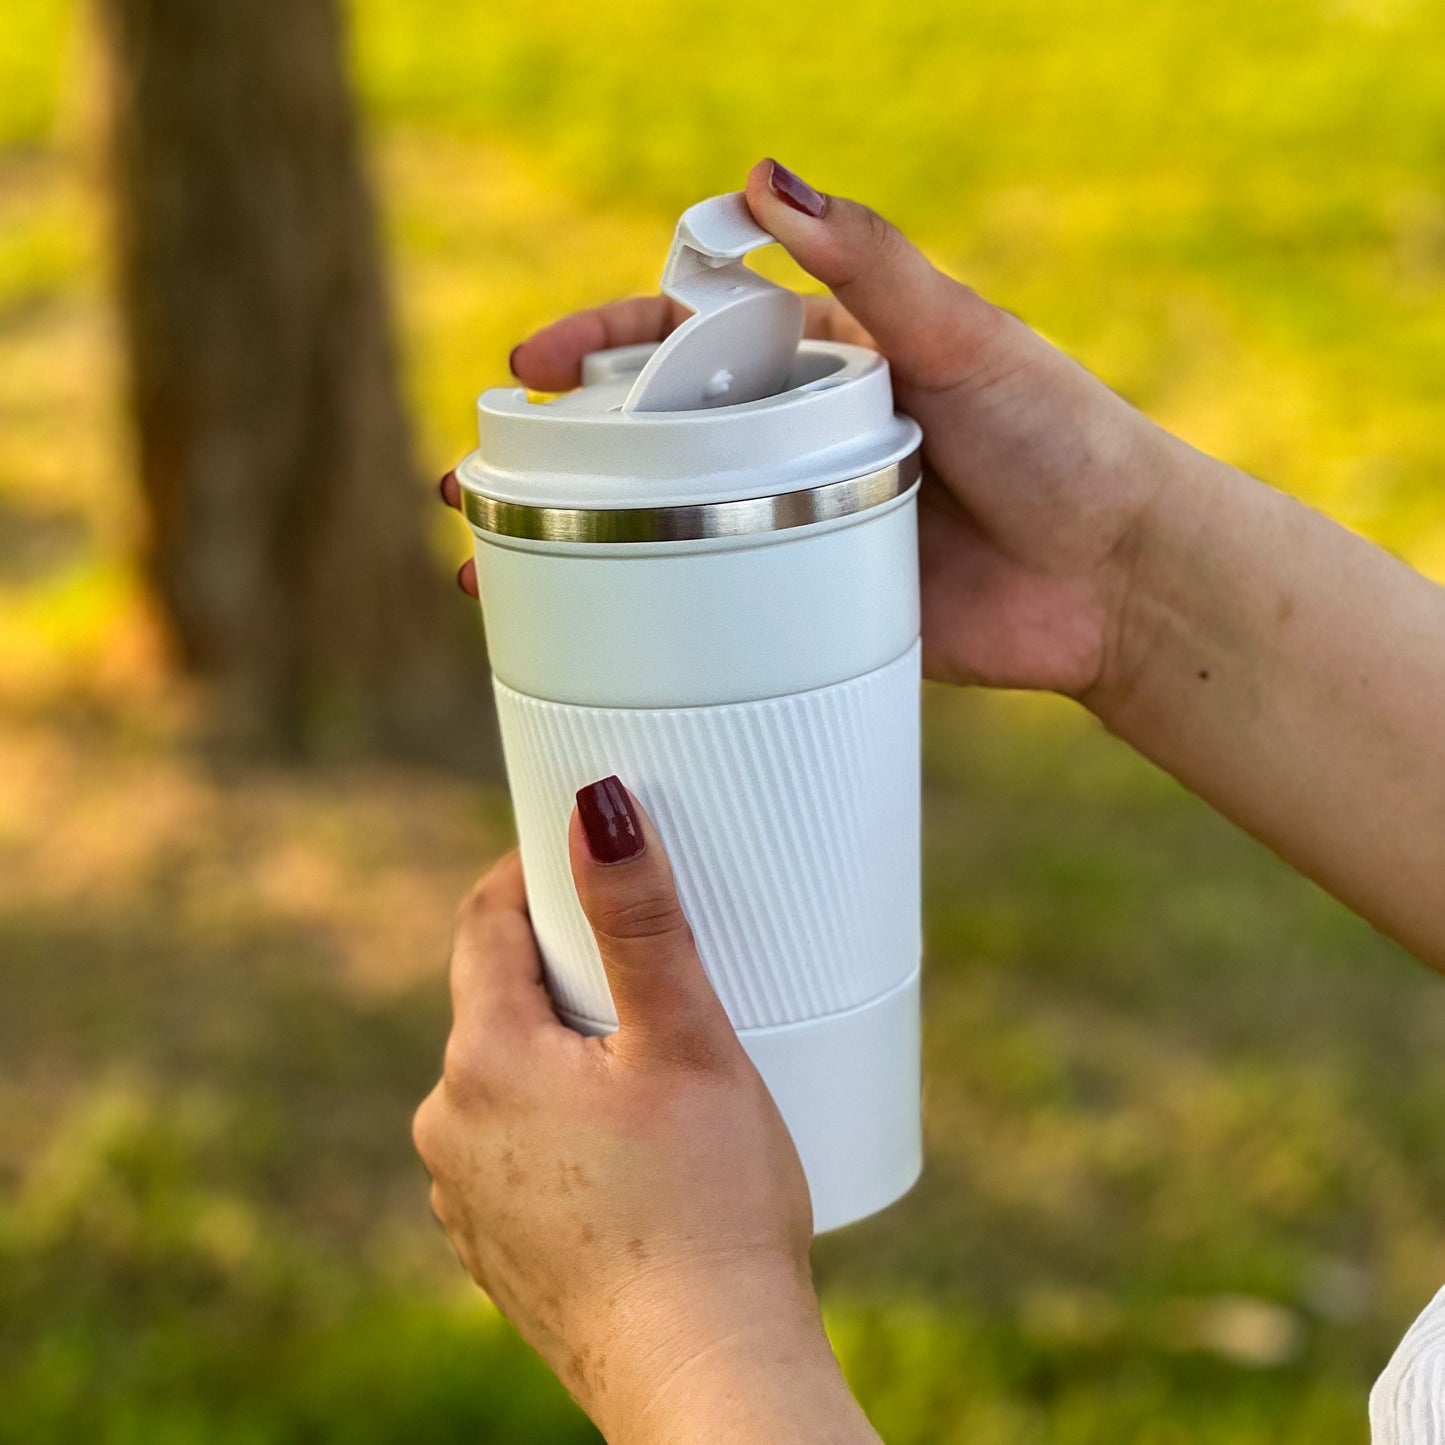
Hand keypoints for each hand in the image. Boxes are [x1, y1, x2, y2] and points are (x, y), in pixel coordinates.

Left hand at [413, 778, 879, 1443]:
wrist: (703, 1380)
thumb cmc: (707, 1209)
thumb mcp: (685, 1042)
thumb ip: (639, 919)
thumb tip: (598, 809)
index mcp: (484, 1061)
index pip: (486, 920)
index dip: (535, 872)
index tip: (588, 854)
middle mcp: (450, 1127)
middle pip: (499, 999)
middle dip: (566, 966)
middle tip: (650, 962)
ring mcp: (465, 1196)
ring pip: (510, 1076)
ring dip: (567, 1050)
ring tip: (653, 1062)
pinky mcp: (497, 1247)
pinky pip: (520, 1145)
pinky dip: (565, 1122)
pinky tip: (633, 1150)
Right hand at [444, 157, 1184, 701]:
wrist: (1116, 577)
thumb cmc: (1058, 439)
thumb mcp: (966, 340)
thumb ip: (872, 267)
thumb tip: (765, 179)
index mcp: (815, 367)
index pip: (678, 341)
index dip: (594, 348)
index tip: (523, 370)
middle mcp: (792, 446)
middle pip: (648, 442)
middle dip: (556, 459)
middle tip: (471, 487)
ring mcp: (796, 532)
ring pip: (664, 533)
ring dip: (576, 547)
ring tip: (492, 570)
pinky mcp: (814, 609)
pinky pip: (719, 612)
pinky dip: (653, 623)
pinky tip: (589, 639)